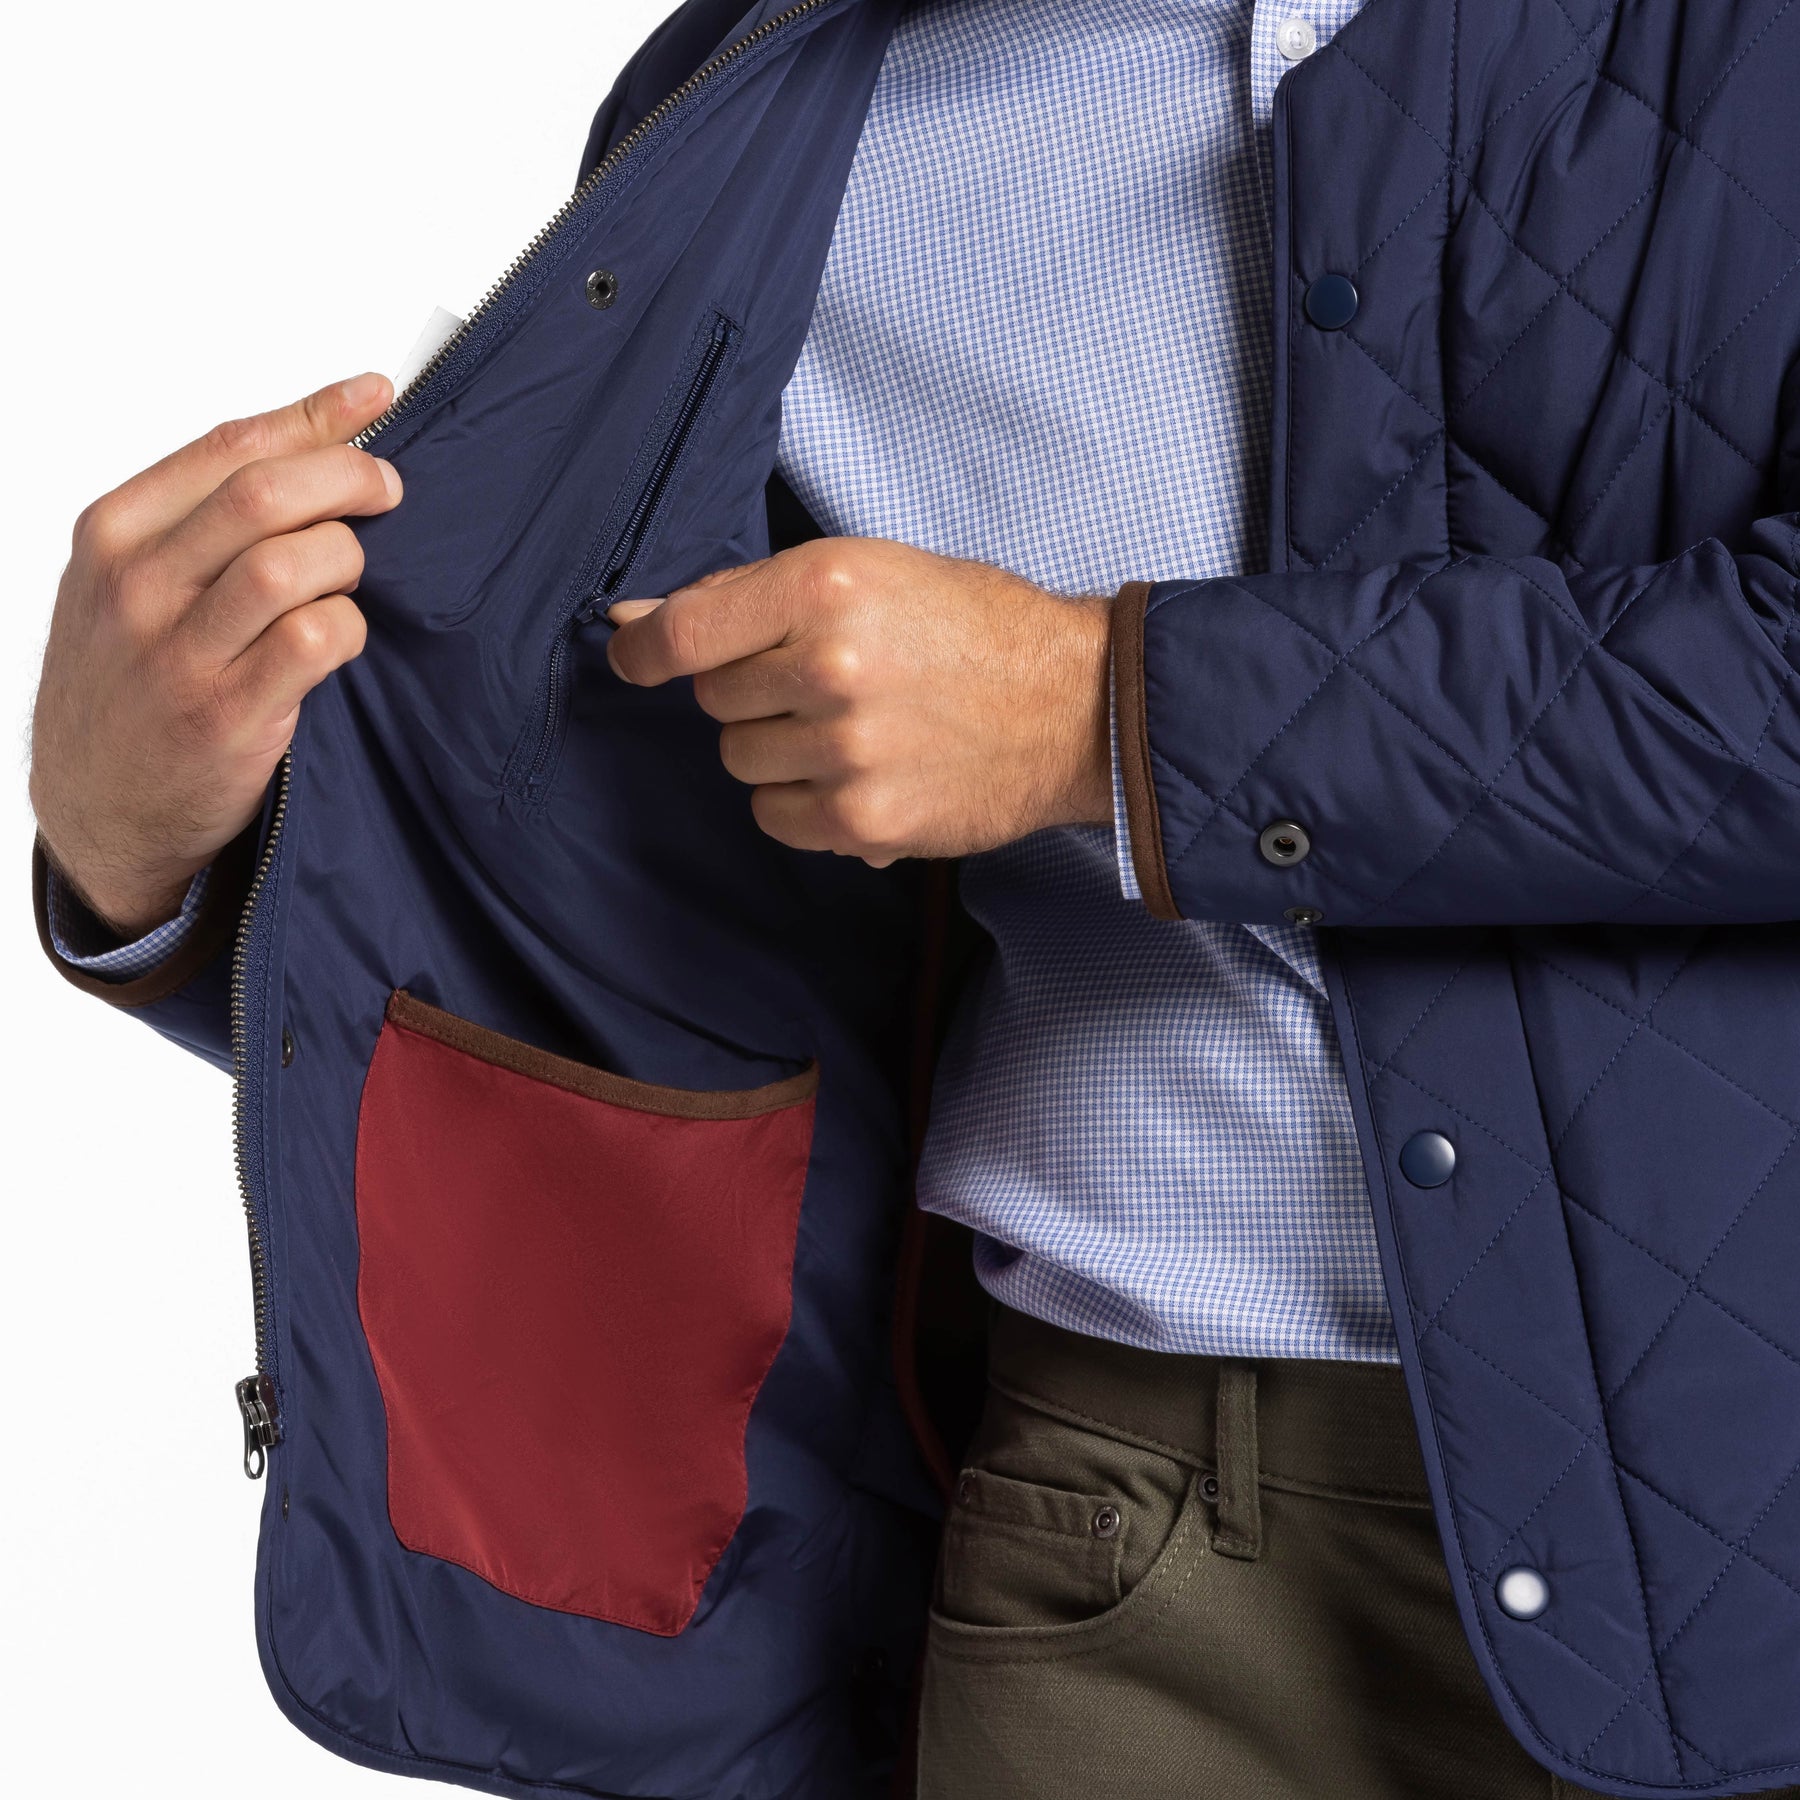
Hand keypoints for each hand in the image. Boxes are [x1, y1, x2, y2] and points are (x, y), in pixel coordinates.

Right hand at [30, 374, 401, 936]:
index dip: (315, 417)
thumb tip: (314, 440)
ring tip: (347, 578)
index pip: (229, 446)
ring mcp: (178, 653)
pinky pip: (313, 640)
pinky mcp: (225, 715)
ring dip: (344, 560)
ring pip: (291, 563)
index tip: (373, 397)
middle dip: (348, 478)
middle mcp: (137, 586)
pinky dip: (347, 627)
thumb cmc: (132, 681)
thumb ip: (202, 517)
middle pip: (265, 494)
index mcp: (114, 532)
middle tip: (388, 489)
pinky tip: (341, 636)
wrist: (99, 807)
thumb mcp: (132, 582)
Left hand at [606, 537, 1111, 864]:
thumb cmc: (974, 629)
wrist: (1077, 706)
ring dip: (778, 748)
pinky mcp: (864, 819)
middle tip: (825, 681)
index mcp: (826, 586)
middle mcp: (830, 666)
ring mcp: (846, 750)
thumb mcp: (871, 573)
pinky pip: (776, 817)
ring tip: (854, 728)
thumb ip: (751, 598)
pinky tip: (860, 774)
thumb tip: (634, 621)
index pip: (683, 632)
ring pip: (741, 759)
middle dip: (753, 691)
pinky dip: (803, 803)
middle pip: (715, 698)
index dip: (642, 650)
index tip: (634, 657)